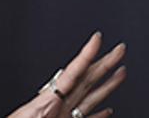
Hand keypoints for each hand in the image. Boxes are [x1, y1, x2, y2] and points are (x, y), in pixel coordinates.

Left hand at [5, 31, 126, 117]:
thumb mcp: (27, 116)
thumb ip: (38, 108)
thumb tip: (39, 96)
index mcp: (48, 100)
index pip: (73, 72)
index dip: (86, 54)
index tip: (97, 38)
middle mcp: (57, 104)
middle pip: (87, 80)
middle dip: (104, 64)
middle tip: (119, 49)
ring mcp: (62, 115)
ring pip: (90, 97)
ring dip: (106, 85)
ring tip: (121, 72)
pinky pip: (85, 117)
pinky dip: (99, 114)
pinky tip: (108, 109)